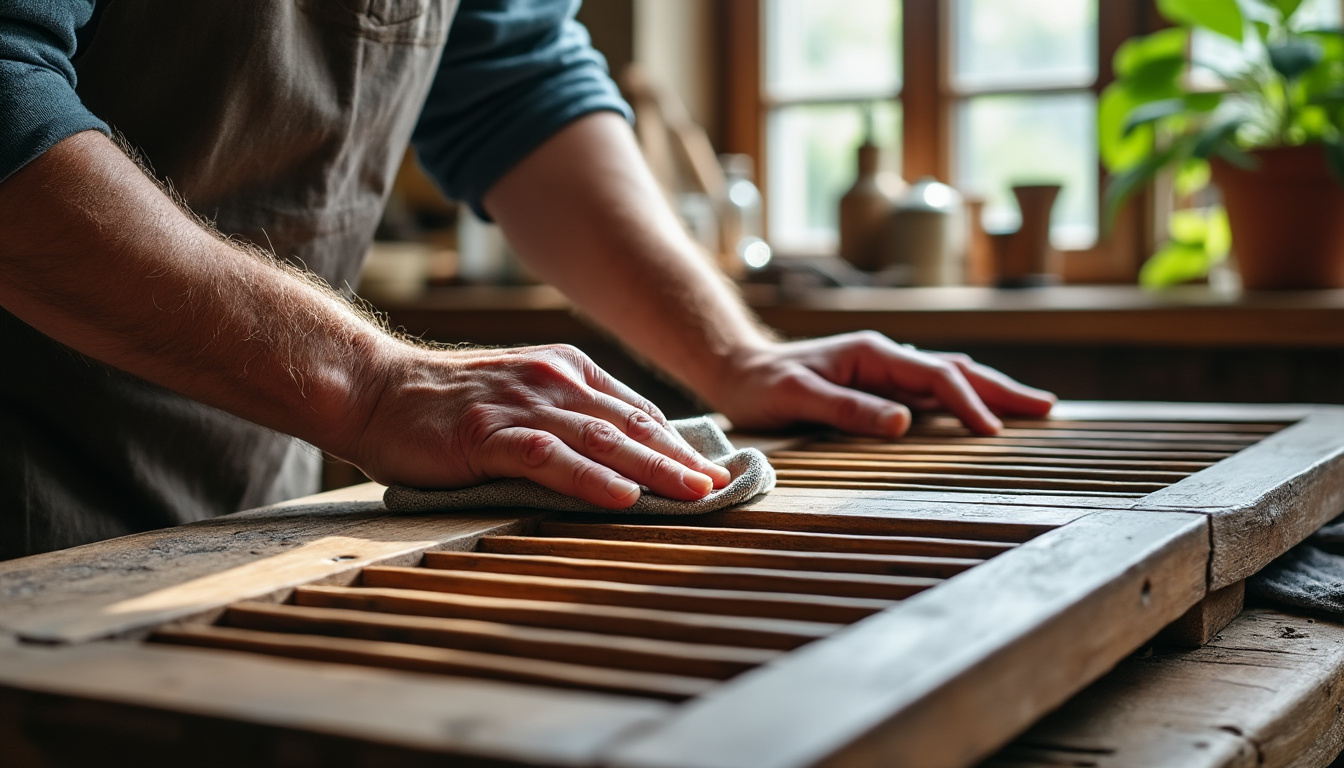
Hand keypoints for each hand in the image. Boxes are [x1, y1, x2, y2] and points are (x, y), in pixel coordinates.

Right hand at [345, 343, 730, 507]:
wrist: (373, 390)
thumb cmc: (447, 405)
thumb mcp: (521, 397)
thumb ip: (568, 417)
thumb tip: (623, 455)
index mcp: (566, 370)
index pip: (636, 410)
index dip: (677, 442)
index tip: (714, 470)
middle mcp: (553, 380)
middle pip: (631, 424)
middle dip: (680, 457)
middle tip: (722, 486)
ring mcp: (522, 404)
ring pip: (601, 439)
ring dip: (653, 468)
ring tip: (692, 493)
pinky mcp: (488, 433)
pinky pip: (549, 458)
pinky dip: (589, 479)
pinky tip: (621, 496)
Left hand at [708, 331, 1055, 436]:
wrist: (737, 370)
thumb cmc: (761, 386)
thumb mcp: (797, 397)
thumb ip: (847, 408)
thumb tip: (902, 423)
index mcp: (872, 353)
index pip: (936, 376)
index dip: (967, 403)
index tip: (993, 432)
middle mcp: (885, 357)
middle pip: (957, 370)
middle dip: (1002, 389)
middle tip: (1046, 408)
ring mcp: (885, 370)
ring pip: (950, 378)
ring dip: (990, 391)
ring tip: (1031, 408)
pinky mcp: (879, 386)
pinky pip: (932, 391)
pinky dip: (964, 399)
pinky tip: (982, 411)